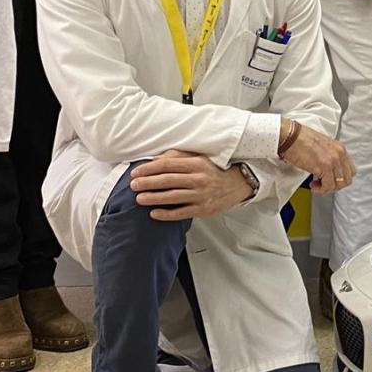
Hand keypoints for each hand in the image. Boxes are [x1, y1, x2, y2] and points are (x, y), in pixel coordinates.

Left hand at [130, 150, 251, 219]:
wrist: (237, 184)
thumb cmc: (213, 170)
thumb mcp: (199, 158)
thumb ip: (178, 157)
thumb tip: (156, 160)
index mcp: (196, 163)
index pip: (168, 164)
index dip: (149, 168)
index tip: (136, 172)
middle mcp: (199, 178)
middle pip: (168, 180)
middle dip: (147, 183)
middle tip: (133, 185)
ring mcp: (201, 195)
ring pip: (172, 197)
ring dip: (153, 198)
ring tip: (139, 198)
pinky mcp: (203, 209)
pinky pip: (181, 212)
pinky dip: (166, 214)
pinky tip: (154, 213)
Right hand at [279, 122, 355, 194]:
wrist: (290, 136)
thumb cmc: (300, 139)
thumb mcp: (322, 146)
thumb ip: (330, 156)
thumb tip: (329, 170)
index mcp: (340, 148)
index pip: (350, 170)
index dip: (340, 178)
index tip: (331, 180)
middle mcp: (339, 153)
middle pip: (347, 179)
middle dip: (335, 185)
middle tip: (324, 184)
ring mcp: (333, 160)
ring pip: (339, 184)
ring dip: (327, 188)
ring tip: (317, 185)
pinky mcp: (324, 166)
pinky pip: (328, 186)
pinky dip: (321, 190)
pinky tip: (313, 186)